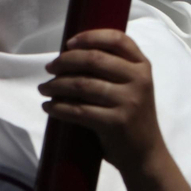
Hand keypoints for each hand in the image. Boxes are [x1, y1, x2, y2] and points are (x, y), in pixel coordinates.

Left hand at [39, 30, 165, 172]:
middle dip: (65, 61)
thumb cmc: (133, 117)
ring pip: (81, 85)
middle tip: (49, 68)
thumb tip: (71, 57)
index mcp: (143, 67)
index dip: (90, 37)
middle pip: (93, 59)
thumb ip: (115, 70)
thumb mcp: (134, 87)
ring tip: (44, 89)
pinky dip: (58, 108)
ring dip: (56, 86)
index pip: (117, 39)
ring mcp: (128, 101)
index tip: (68, 43)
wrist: (145, 154)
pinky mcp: (116, 122)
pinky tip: (49, 107)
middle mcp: (139, 80)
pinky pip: (78, 110)